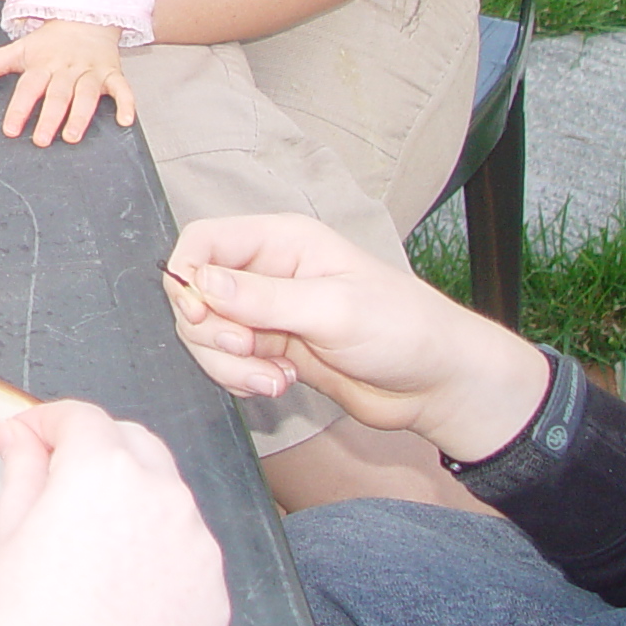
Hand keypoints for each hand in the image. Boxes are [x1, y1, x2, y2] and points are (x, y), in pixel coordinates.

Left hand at [0, 19, 134, 144]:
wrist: (85, 18)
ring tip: (71, 136)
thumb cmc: (50, 41)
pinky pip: (122, 88)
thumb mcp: (20, 48)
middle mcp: (67, 68)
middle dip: (49, 117)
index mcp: (43, 63)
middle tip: (41, 140)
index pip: (29, 87)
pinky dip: (126, 103)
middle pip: (58, 94)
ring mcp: (91, 71)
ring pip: (86, 94)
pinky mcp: (112, 73)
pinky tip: (125, 121)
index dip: (19, 108)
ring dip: (80, 116)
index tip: (10, 129)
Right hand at [165, 213, 550, 463]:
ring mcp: (267, 314)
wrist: (437, 384)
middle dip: (210, 331)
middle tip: (247, 352)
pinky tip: (279, 384)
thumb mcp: (334, 309)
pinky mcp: (272, 351)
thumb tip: (200, 284)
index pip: (204, 241)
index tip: (200, 316)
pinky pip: (229, 363)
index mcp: (282, 242)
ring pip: (208, 334)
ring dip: (228, 364)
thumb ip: (264, 298)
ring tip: (272, 380)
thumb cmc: (402, 329)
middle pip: (196, 293)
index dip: (188, 276)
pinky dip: (242, 379)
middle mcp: (267, 273)